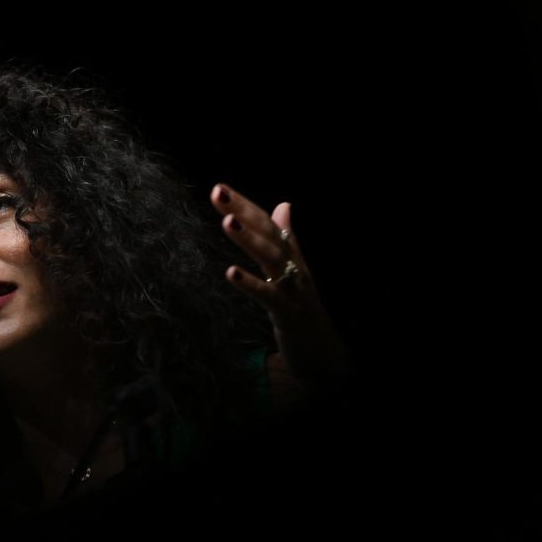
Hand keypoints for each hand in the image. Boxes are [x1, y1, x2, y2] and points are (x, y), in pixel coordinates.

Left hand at [211, 183, 350, 400]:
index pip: (267, 224)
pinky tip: (230, 273)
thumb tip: (283, 205)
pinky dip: (251, 284)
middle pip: (269, 235)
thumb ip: (286, 239)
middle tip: (218, 193)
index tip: (219, 188)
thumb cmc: (302, 310)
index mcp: (292, 257)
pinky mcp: (289, 314)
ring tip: (227, 222)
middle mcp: (295, 268)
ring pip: (272, 259)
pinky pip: (269, 297)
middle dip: (243, 213)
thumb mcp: (294, 273)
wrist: (324, 353)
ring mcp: (294, 290)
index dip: (244, 205)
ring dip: (249, 240)